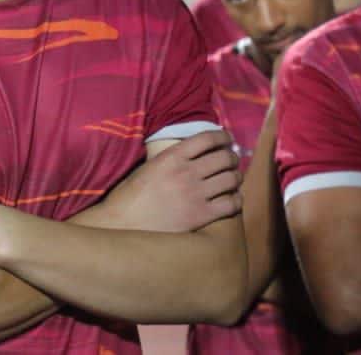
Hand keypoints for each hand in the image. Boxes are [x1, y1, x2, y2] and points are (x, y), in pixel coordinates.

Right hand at [96, 131, 240, 232]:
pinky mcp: (201, 216)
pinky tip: (231, 199)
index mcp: (171, 157)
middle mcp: (186, 173)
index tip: (227, 140)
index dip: (223, 137)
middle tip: (232, 161)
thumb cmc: (130, 195)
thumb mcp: (147, 167)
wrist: (124, 223)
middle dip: (232, 158)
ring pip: (232, 180)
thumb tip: (190, 152)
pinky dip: (236, 200)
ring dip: (236, 178)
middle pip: (225, 158)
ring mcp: (195, 194)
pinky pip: (232, 204)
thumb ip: (169, 159)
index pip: (207, 138)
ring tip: (232, 179)